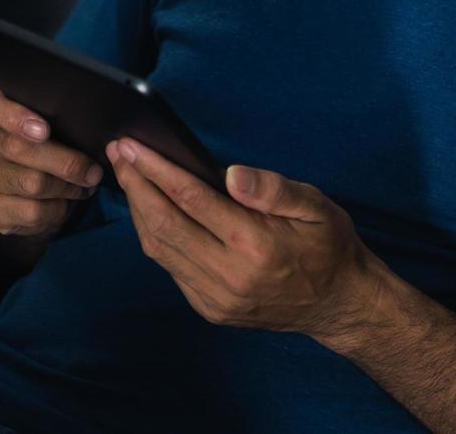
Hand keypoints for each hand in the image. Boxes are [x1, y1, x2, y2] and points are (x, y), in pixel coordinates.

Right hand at [0, 78, 105, 237]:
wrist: (16, 175)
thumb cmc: (35, 134)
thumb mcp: (39, 112)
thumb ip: (51, 108)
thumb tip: (88, 123)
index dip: (13, 116)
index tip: (45, 130)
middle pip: (17, 149)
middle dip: (65, 162)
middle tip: (93, 170)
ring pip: (30, 183)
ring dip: (67, 187)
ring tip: (86, 185)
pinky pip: (29, 212)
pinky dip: (57, 208)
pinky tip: (67, 201)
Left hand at [106, 137, 382, 340]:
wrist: (338, 304)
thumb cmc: (328, 247)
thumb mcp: (317, 206)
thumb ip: (274, 189)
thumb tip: (232, 174)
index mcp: (255, 244)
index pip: (190, 199)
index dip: (156, 169)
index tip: (132, 146)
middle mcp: (229, 275)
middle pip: (163, 224)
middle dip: (135, 185)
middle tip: (117, 153)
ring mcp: (216, 297)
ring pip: (160, 249)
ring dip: (138, 210)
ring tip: (127, 176)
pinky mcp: (210, 309)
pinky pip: (170, 268)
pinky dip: (154, 235)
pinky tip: (151, 211)